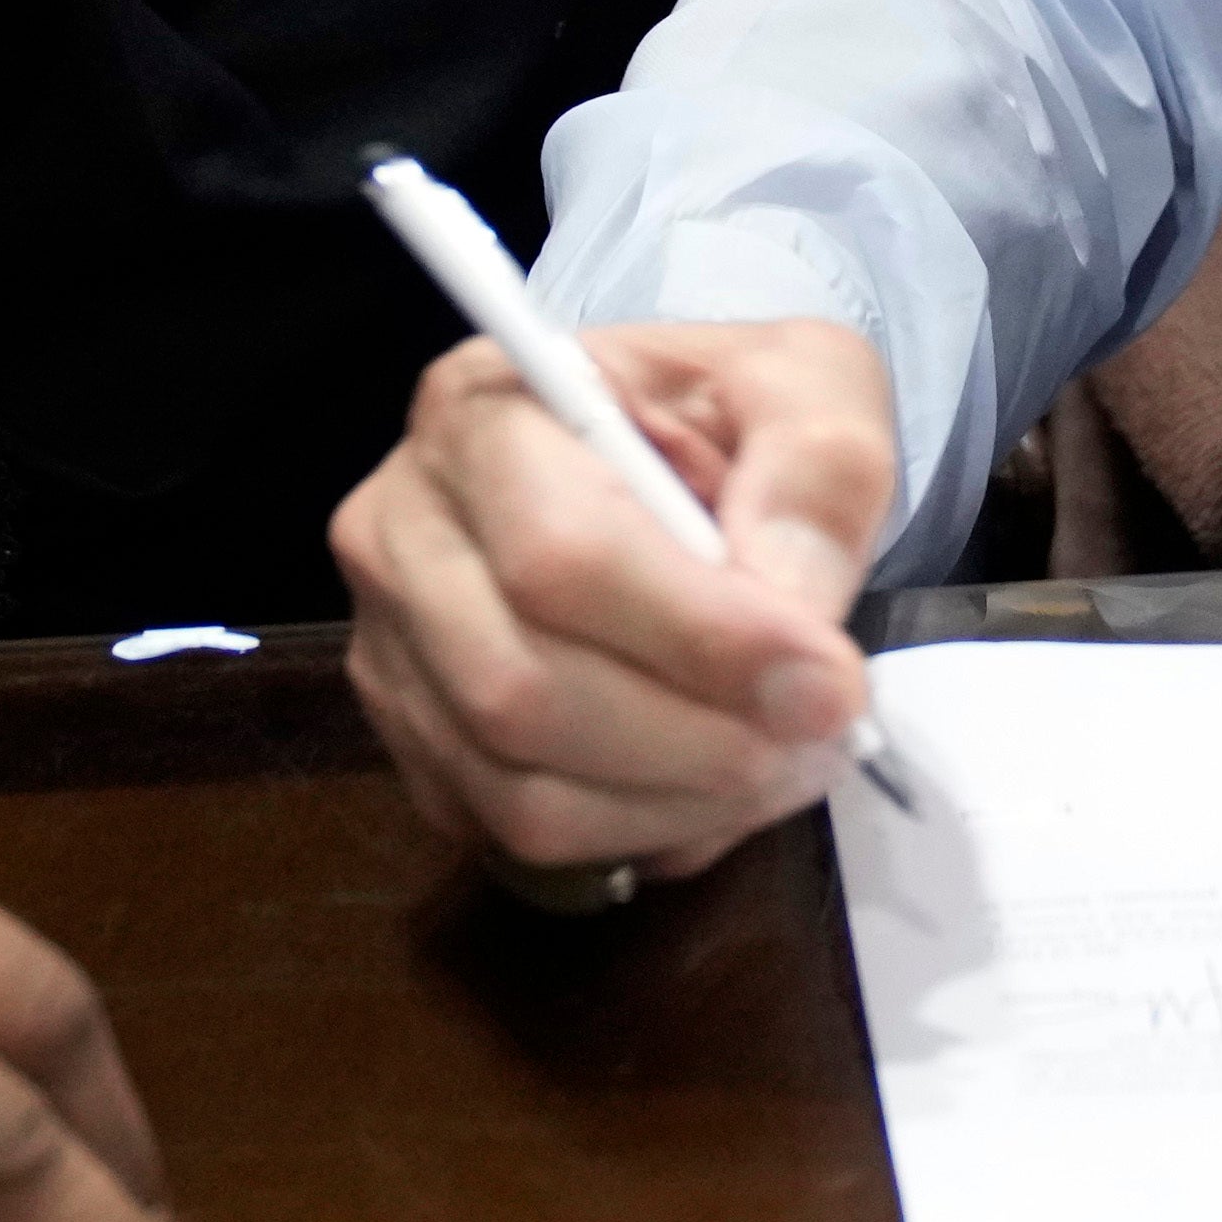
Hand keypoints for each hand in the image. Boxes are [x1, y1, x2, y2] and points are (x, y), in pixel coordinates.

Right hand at [330, 317, 897, 879]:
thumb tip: (794, 618)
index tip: (826, 683)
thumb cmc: (729, 417)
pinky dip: (640, 834)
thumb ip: (815, 473)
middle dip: (698, 742)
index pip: (562, 554)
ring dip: (679, 804)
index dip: (700, 638)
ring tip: (786, 761)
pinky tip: (713, 784)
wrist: (678, 458)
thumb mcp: (808, 385)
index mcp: (483, 409)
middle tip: (823, 736)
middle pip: (521, 690)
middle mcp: (402, 530)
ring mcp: (394, 647)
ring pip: (518, 788)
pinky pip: (518, 835)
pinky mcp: (418, 742)